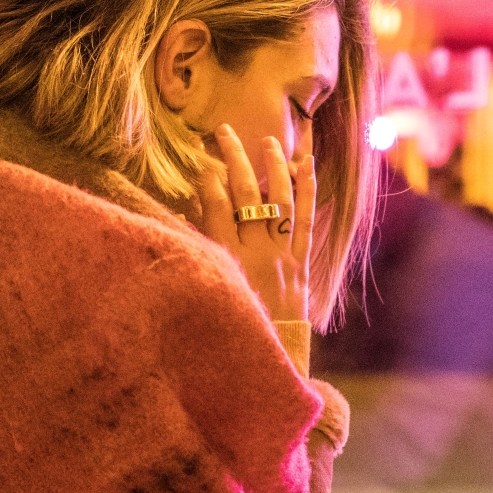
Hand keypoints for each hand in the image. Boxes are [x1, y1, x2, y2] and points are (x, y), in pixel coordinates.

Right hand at [193, 124, 314, 322]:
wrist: (268, 360)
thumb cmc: (227, 332)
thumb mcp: (206, 292)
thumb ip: (197, 254)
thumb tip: (185, 217)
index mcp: (226, 261)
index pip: (215, 208)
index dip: (208, 182)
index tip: (202, 162)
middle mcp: (256, 253)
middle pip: (246, 195)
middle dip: (235, 159)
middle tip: (225, 132)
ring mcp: (283, 256)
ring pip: (281, 201)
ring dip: (274, 167)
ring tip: (268, 142)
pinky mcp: (301, 263)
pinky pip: (307, 220)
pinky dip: (308, 190)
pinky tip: (307, 164)